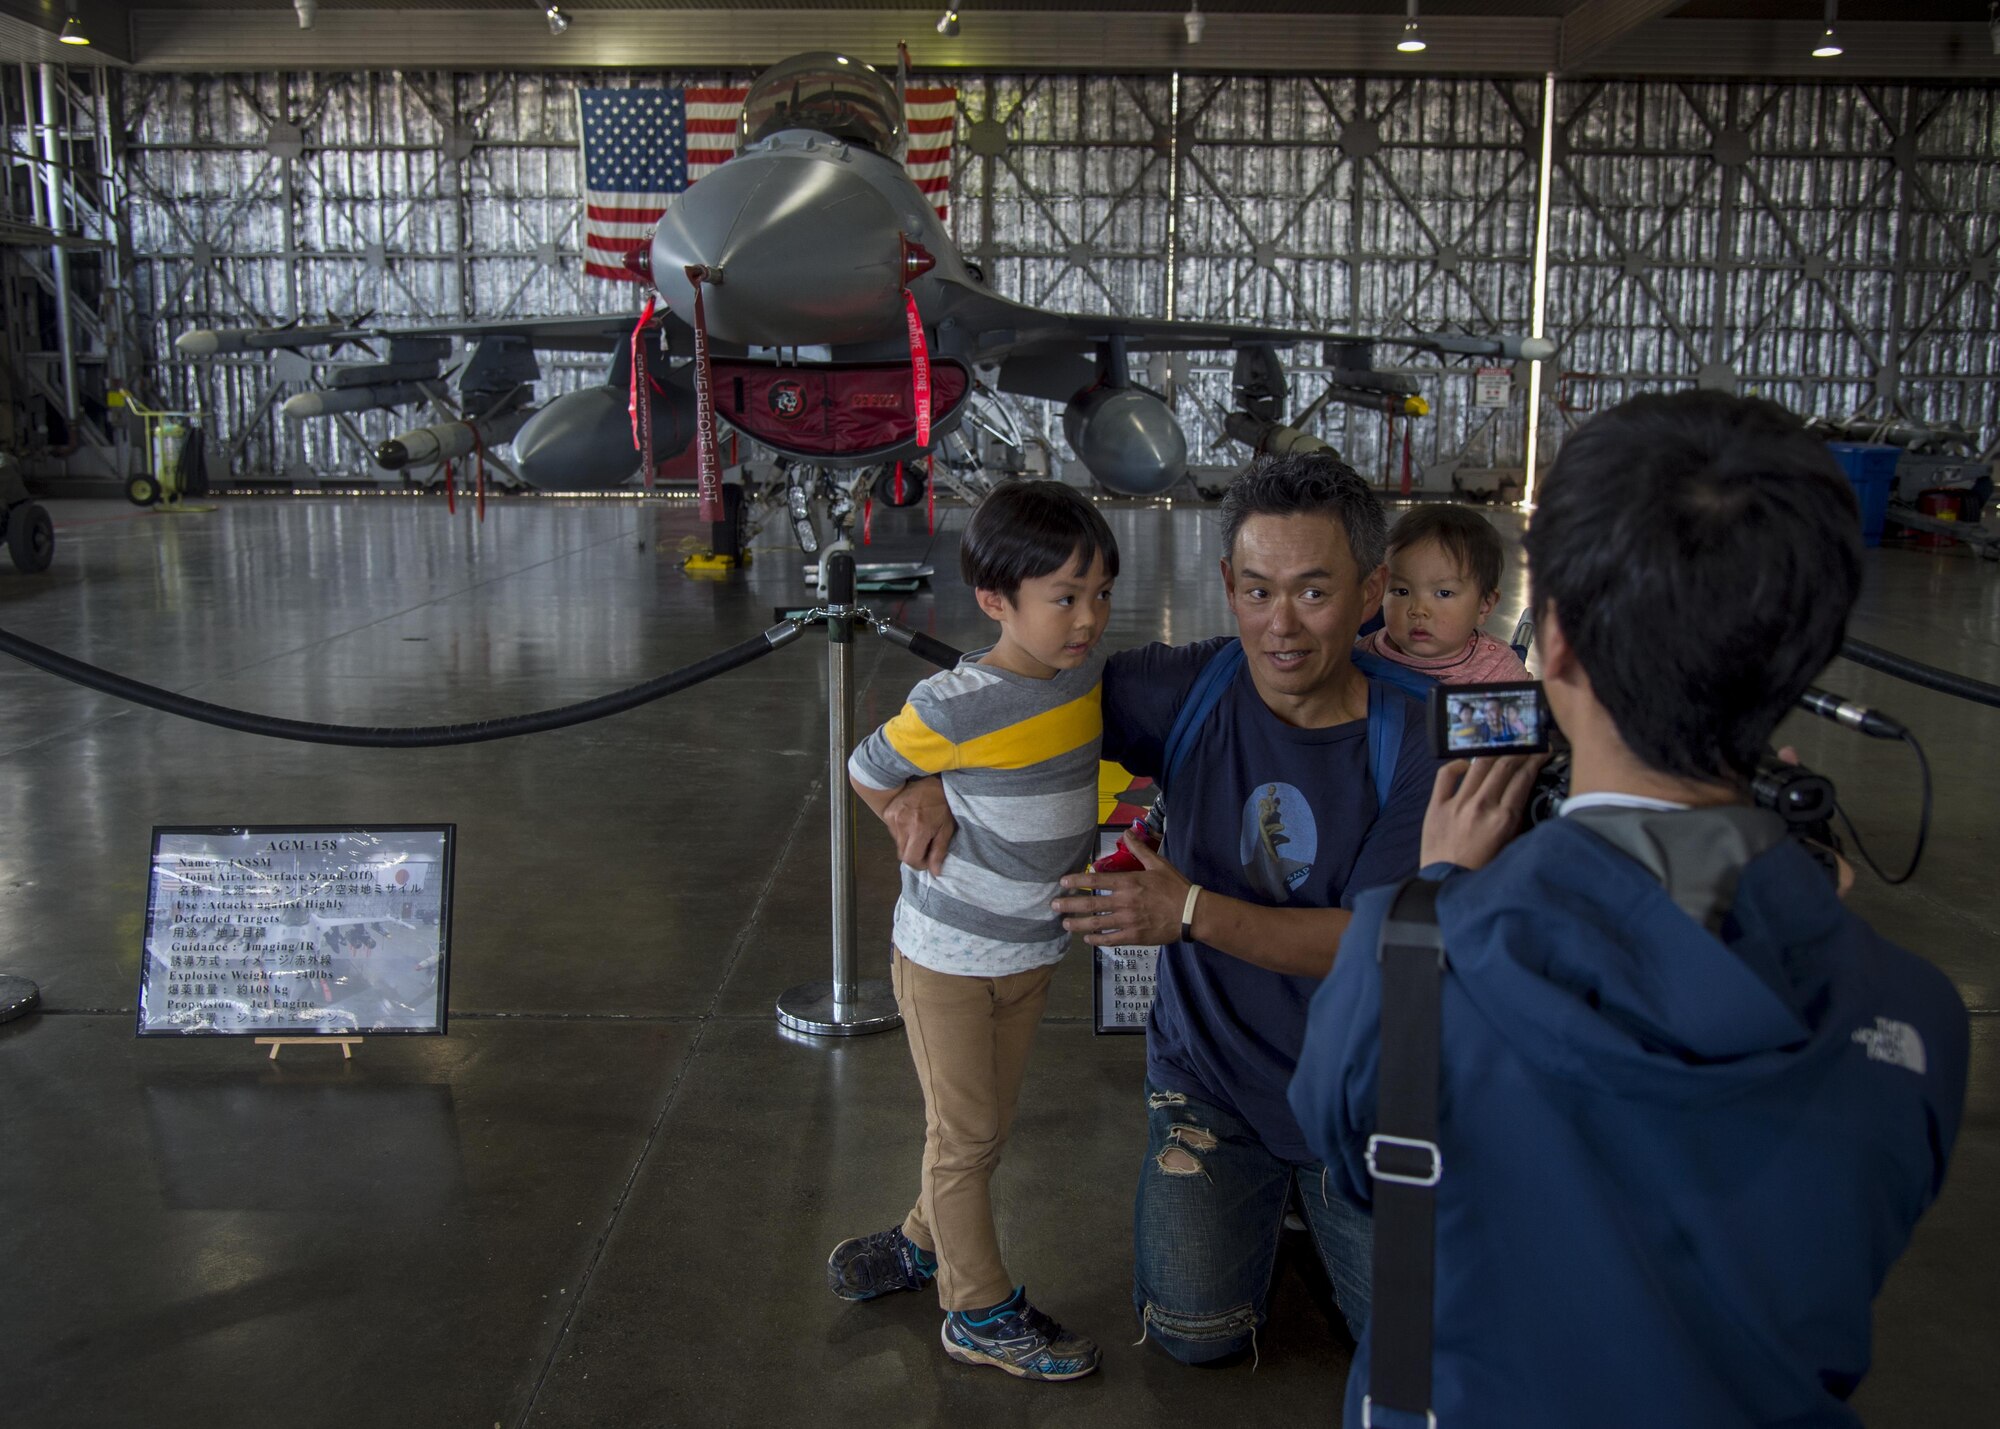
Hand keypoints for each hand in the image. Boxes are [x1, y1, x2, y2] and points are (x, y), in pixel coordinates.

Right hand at [882, 777, 954, 873]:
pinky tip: (911, 822)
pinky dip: (902, 833)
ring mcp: (892, 819)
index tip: (929, 859)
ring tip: (919, 831)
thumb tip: (935, 872)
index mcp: (919, 829)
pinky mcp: (887, 814)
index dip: (920, 864)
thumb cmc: (941, 803)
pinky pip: (894, 833)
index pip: (911, 859)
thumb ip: (939, 850)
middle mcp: (902, 825)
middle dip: (915, 855)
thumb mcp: (946, 827)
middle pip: (903, 855)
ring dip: (909, 844)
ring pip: (898, 845)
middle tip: (926, 845)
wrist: (924, 778)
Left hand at [1053, 836, 1190, 945]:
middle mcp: (1124, 902)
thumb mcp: (1158, 864)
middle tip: (1054, 905)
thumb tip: (1127, 832)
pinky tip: (1087, 939)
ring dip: (1078, 924)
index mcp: (1128, 883)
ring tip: (1065, 924)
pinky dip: (1096, 940)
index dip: (1076, 881)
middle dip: (1069, 905)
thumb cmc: (1175, 887)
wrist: (1190, 913)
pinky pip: (1110, 939)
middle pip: (1090, 904)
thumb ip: (1139, 849)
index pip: (1096, 881)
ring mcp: (1127, 921)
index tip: (1062, 882)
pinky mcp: (1133, 937)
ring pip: (1096, 924)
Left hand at [1420, 753, 1548, 870]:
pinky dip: (1457, 764)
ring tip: (1501, 751)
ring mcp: (1457, 803)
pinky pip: (1446, 774)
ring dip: (1493, 754)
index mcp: (1503, 818)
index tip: (1541, 753)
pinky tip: (1467, 764)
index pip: (1523, 778)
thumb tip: (1523, 794)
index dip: (1535, 760)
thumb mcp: (1511, 846)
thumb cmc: (1482, 870)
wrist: (1447, 884)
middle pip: (1504, 765)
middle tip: (1524, 748)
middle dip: (1518, 752)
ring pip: (1478, 765)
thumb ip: (1518, 820)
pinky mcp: (1436, 805)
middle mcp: (1481, 805)